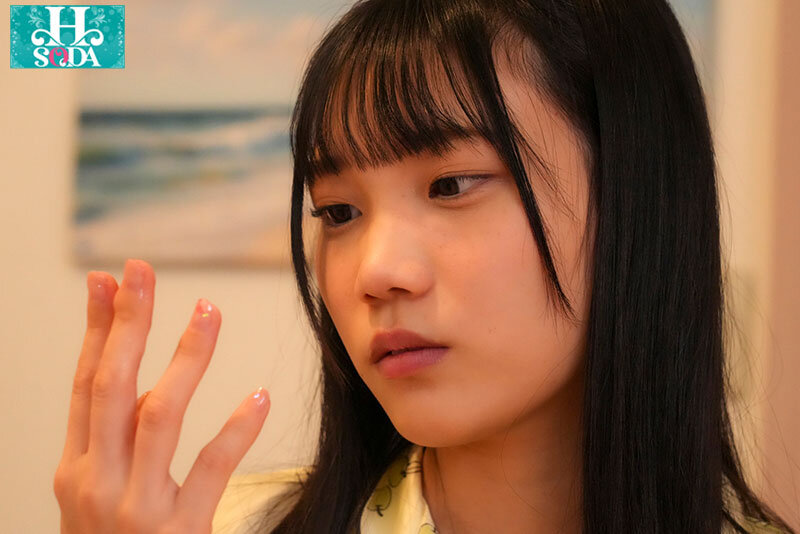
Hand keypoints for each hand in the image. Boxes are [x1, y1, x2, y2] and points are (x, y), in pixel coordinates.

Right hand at [53, 259, 270, 533]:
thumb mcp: (97, 495)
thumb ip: (111, 442)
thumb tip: (133, 381)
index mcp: (76, 470)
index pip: (86, 385)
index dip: (96, 330)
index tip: (107, 280)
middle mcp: (96, 485)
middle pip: (111, 387)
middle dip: (126, 324)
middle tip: (141, 271)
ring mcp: (134, 510)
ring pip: (157, 417)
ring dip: (184, 359)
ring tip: (209, 310)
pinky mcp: (177, 531)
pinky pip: (209, 470)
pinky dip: (234, 430)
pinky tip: (256, 395)